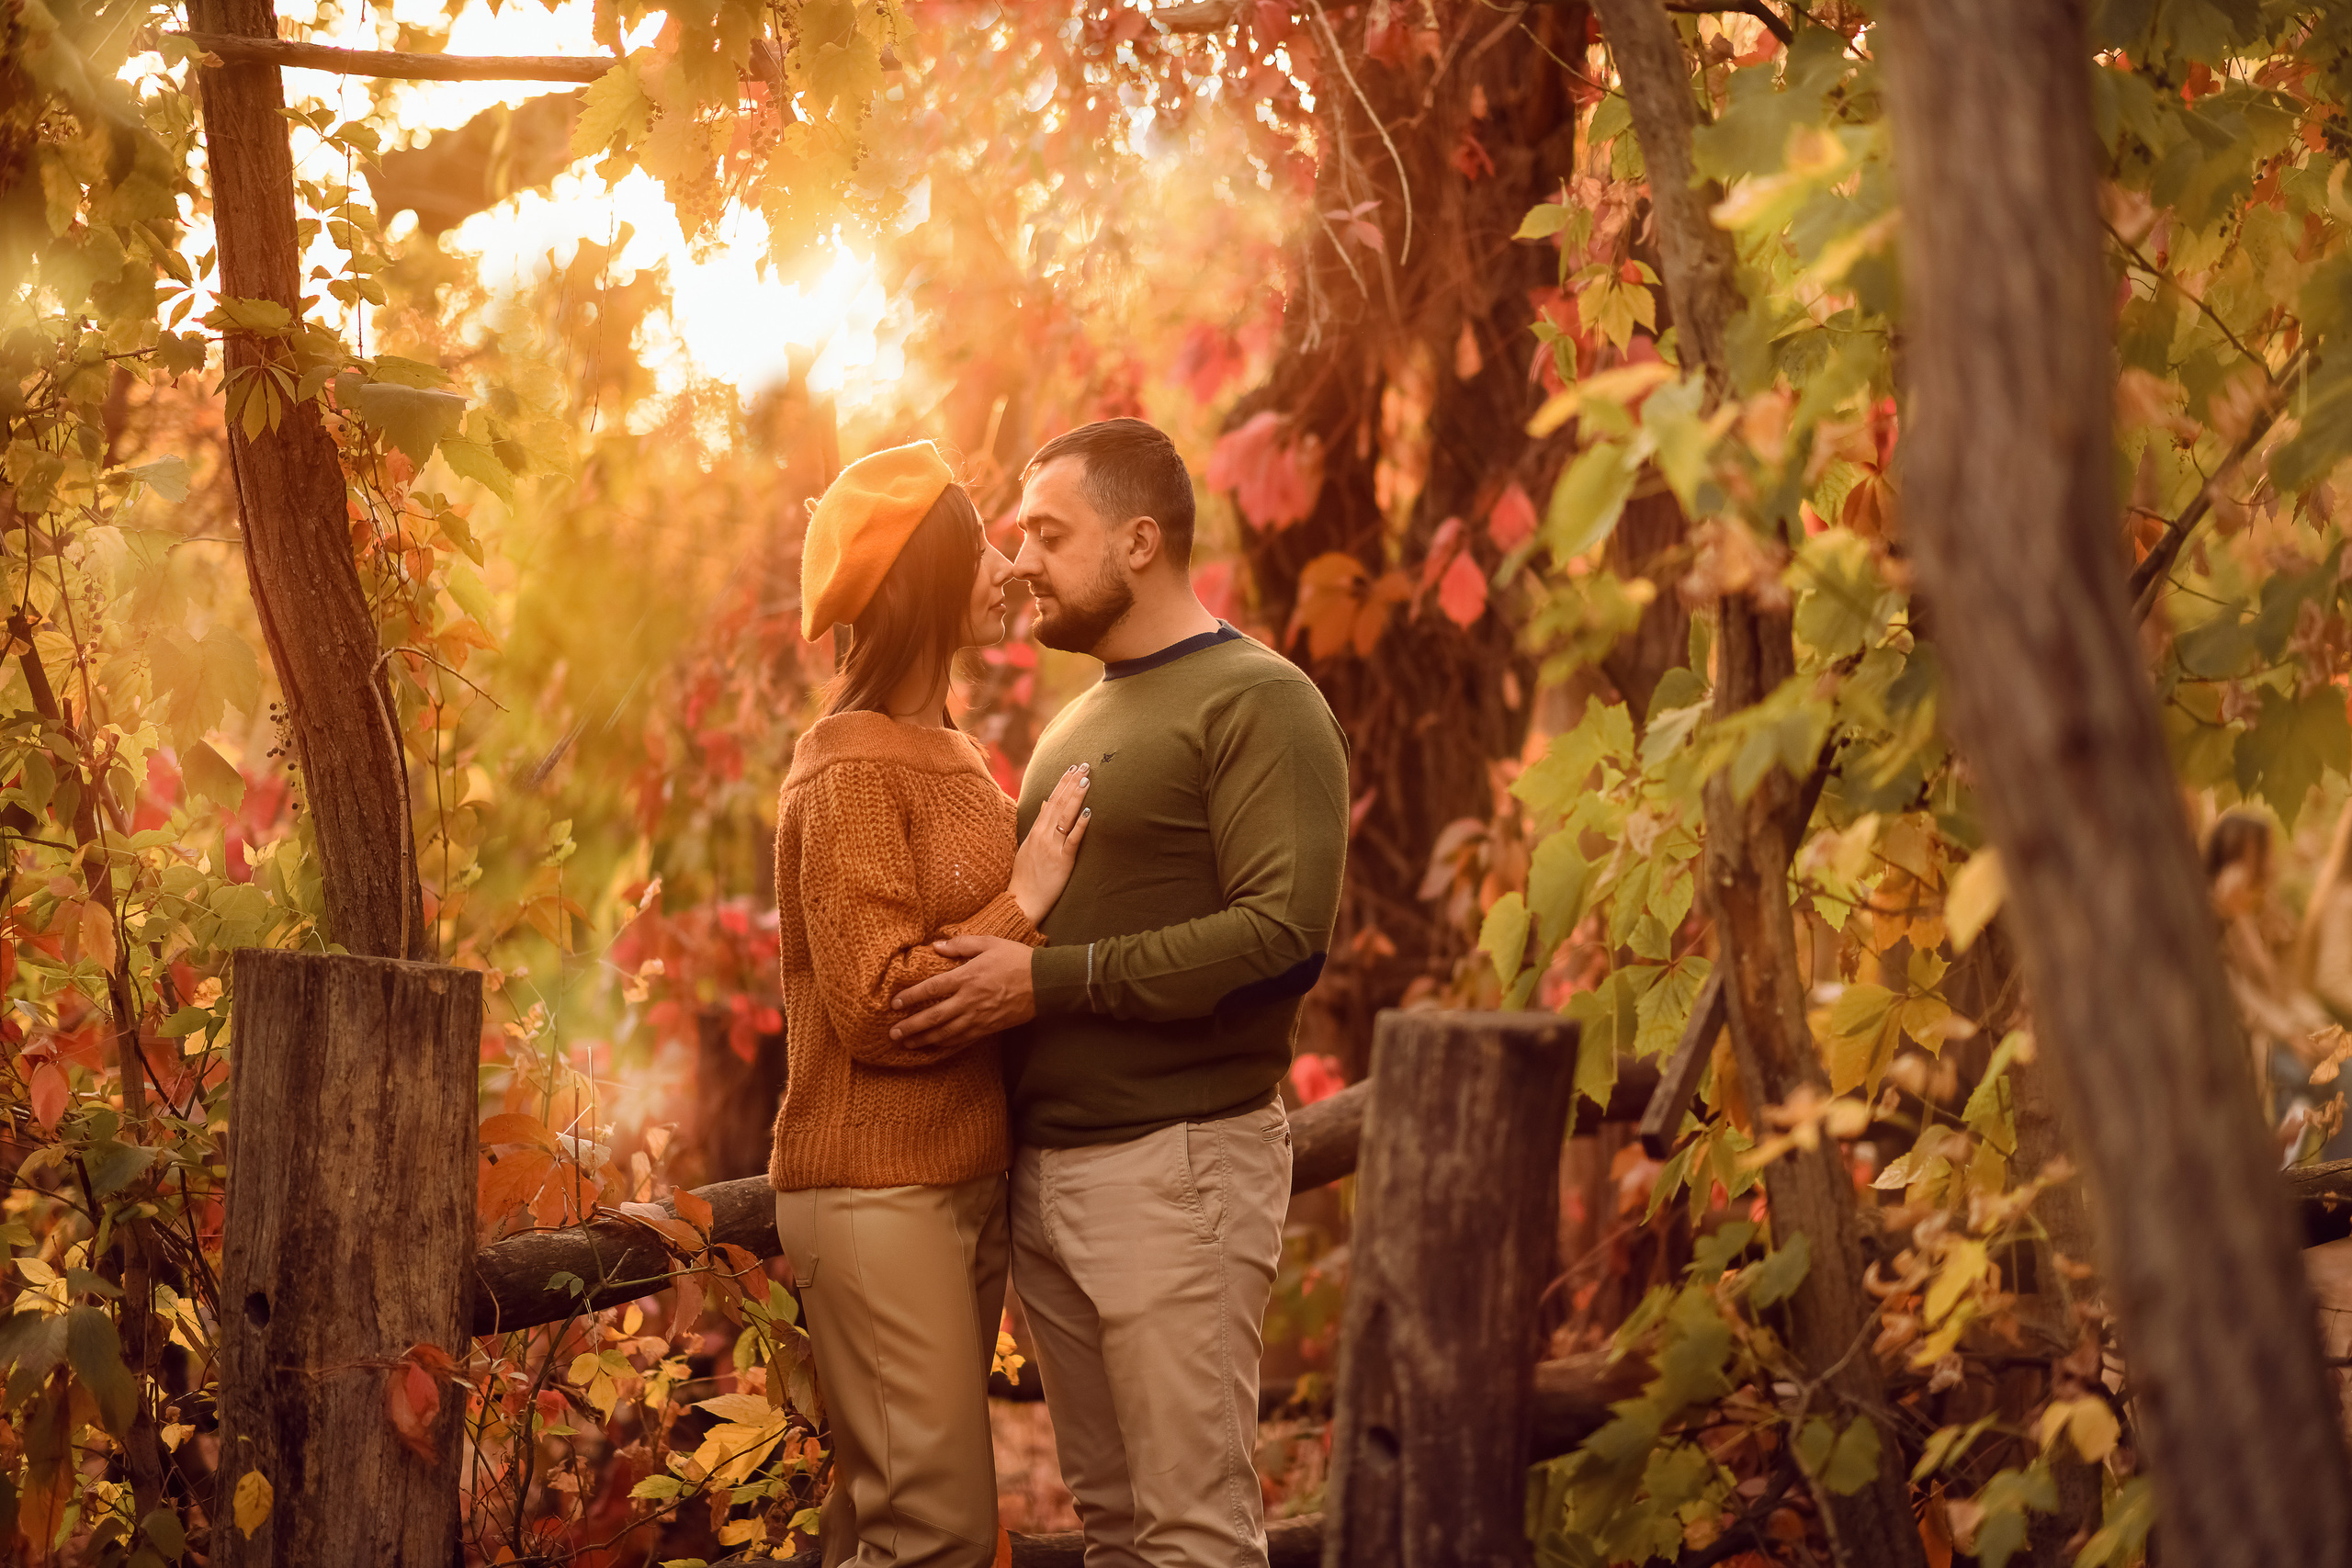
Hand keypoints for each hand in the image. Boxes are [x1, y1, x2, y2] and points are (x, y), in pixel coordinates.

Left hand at [889, 934, 1037, 1048]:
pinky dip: (946, 1044)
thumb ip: (961, 944)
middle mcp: (969, 1000)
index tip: (895, 1003)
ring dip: (924, 1039)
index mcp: (967, 977)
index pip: (931, 989)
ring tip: (907, 1044)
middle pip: (933, 1017)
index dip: (911, 997)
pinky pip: (963, 1039)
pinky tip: (934, 1046)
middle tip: (893, 1033)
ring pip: (945, 1033)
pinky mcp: (989, 1028)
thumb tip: (936, 945)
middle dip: (911, 1026)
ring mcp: (979, 1017)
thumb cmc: (1017, 959)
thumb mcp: (989, 942)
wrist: (1045, 982)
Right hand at [1010, 763, 1091, 924]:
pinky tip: (1090, 812)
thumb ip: (1038, 824)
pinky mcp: (1061, 861)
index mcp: (1036, 831)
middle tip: (1085, 765)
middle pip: (1059, 803)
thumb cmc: (1026, 876)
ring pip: (1065, 817)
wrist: (1021, 901)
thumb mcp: (1028, 846)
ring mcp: (1052, 847)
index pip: (1051, 800)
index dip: (1062, 783)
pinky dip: (1081, 825)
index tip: (1072, 767)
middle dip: (1072, 782)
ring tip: (1087, 780)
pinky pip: (1072, 840)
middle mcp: (1043, 835)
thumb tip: (1045, 803)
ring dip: (1077, 797)